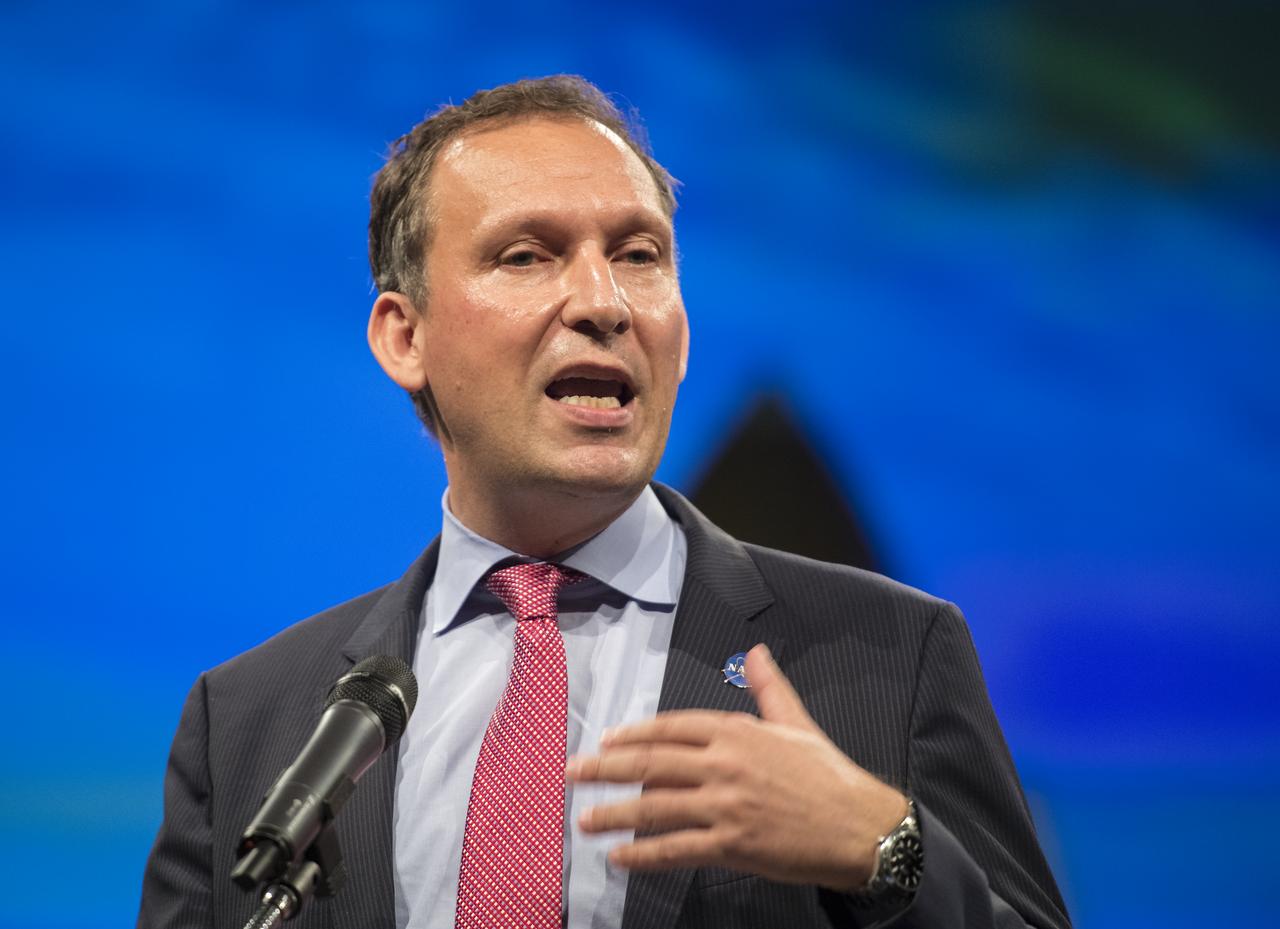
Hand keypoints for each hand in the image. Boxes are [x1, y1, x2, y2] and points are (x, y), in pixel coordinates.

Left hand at [565, 644, 908, 891]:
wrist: (860, 825)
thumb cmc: (828, 774)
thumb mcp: (796, 723)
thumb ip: (768, 687)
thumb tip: (757, 651)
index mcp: (736, 732)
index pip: (670, 729)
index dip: (632, 735)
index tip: (604, 740)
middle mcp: (724, 764)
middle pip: (650, 763)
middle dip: (604, 768)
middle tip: (571, 773)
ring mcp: (726, 805)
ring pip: (655, 807)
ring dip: (614, 814)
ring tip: (585, 819)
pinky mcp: (732, 844)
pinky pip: (676, 849)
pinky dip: (643, 855)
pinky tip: (619, 858)